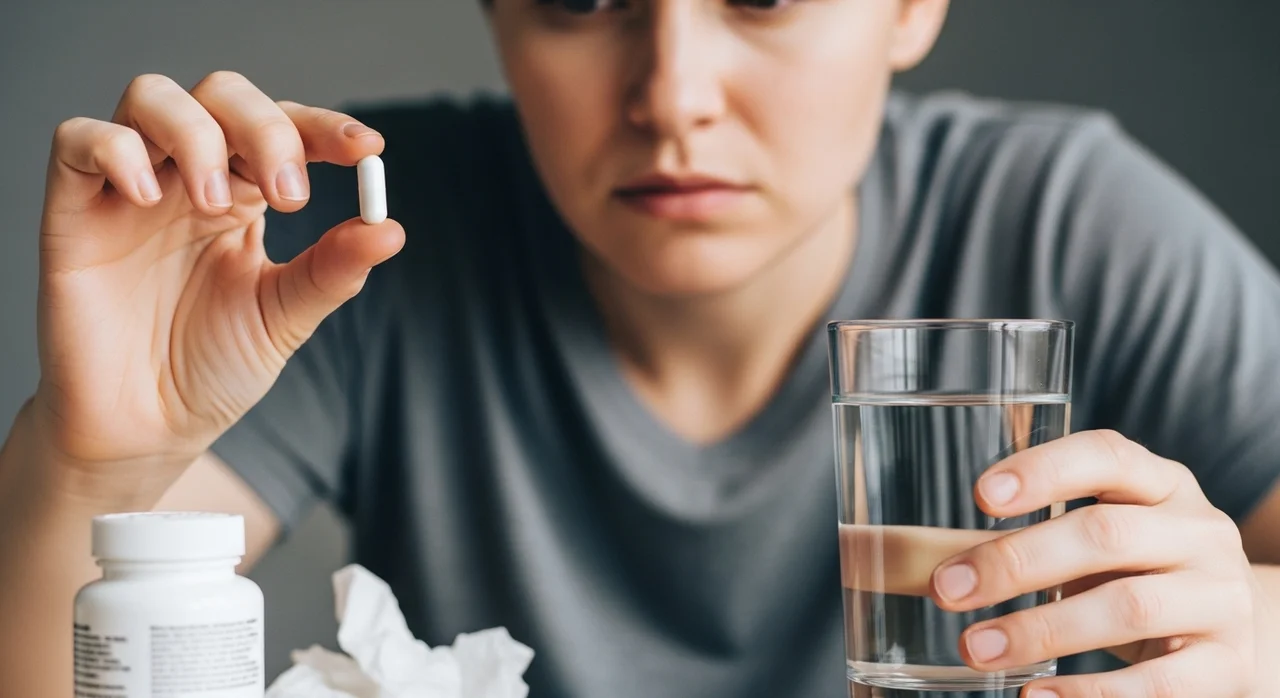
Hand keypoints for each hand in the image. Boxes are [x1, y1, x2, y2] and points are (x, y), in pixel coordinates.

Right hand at [31, 71, 403, 501]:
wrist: (146, 430)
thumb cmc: (211, 369)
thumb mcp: (284, 318)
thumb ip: (332, 270)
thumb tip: (390, 229)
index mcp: (247, 194)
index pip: (285, 128)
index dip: (324, 126)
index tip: (366, 148)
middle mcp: (188, 177)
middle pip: (222, 94)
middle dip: (265, 128)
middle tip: (290, 198)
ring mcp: (130, 188)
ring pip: (154, 97)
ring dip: (197, 134)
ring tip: (216, 203)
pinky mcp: (74, 210)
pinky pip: (78, 138)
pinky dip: (115, 149)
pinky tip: (147, 200)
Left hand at [930, 429, 1263, 696]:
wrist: (1235, 634)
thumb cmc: (1137, 574)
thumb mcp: (1099, 541)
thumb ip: (1026, 537)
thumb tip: (904, 559)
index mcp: (1160, 484)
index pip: (1107, 456)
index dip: (1045, 470)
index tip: (980, 494)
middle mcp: (1197, 531)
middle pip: (1105, 535)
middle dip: (1016, 562)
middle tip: (946, 591)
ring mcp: (1220, 597)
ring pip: (1129, 606)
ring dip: (1041, 631)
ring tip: (975, 648)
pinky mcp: (1230, 665)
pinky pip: (1159, 683)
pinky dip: (1093, 693)